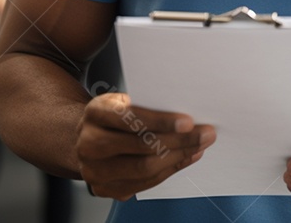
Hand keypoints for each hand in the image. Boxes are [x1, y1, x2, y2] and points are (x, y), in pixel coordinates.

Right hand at [76, 92, 215, 200]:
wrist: (85, 137)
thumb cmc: (111, 115)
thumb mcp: (121, 100)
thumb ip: (145, 105)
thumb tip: (185, 114)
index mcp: (94, 114)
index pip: (130, 118)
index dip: (161, 121)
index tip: (188, 121)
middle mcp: (89, 144)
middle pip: (141, 147)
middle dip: (179, 141)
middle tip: (205, 134)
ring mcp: (95, 170)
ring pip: (144, 168)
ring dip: (178, 157)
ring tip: (199, 146)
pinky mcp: (105, 189)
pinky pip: (144, 183)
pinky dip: (169, 170)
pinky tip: (185, 158)